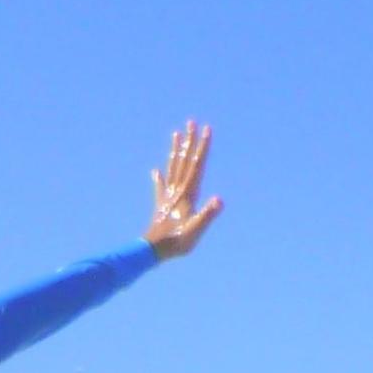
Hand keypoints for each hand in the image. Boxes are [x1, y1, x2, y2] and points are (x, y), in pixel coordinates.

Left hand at [143, 120, 222, 258]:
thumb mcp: (196, 230)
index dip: (203, 146)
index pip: (198, 164)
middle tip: (191, 122)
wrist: (153, 251)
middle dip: (190, 141)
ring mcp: (168, 197)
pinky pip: (161, 187)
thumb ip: (207, 215)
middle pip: (185, 160)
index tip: (207, 129)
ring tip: (175, 134)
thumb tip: (219, 200)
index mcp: (188, 193)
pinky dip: (159, 177)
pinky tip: (155, 171)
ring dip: (175, 151)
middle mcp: (177, 190)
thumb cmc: (177, 242)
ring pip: (173, 168)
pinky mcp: (161, 206)